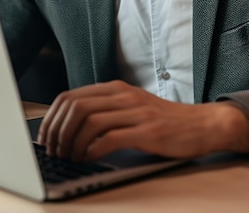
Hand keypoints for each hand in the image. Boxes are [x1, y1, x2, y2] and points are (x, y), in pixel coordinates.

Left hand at [36, 80, 248, 161]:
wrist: (202, 124)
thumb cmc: (164, 121)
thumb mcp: (131, 108)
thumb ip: (105, 110)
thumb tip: (69, 127)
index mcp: (115, 89)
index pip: (70, 96)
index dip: (52, 118)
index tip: (46, 138)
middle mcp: (123, 96)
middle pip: (75, 107)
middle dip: (58, 131)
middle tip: (55, 151)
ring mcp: (135, 112)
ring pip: (89, 121)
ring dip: (72, 142)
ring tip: (70, 157)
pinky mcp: (147, 131)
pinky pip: (110, 137)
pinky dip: (93, 150)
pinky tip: (89, 159)